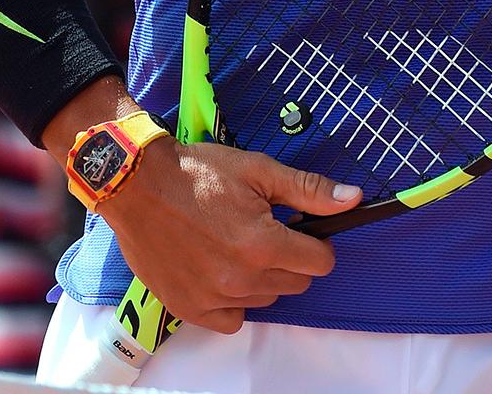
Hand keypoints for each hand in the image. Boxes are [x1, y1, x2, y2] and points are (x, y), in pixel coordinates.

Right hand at [98, 139, 359, 332]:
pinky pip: (231, 320)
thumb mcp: (260, 171)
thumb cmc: (199, 174)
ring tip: (238, 245)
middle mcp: (241, 278)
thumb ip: (309, 190)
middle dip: (291, 258)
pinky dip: (234, 301)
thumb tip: (353, 200)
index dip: (317, 243)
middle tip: (265, 231)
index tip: (300, 229)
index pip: (320, 262)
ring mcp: (213, 297)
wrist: (138, 185)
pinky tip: (223, 271)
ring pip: (265, 298)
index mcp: (263, 244)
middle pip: (296, 282)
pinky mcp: (189, 308)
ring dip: (262, 277)